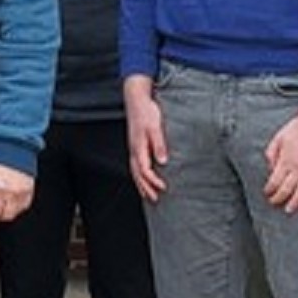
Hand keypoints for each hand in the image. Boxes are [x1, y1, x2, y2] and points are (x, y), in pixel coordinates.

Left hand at [0, 163, 34, 224]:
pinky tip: (11, 202)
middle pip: (5, 215)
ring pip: (16, 213)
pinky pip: (24, 206)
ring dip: (7, 213)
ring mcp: (23, 192)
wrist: (15, 147)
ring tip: (1, 207)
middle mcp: (12, 192)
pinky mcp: (30, 191)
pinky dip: (17, 208)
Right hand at [123, 77, 167, 200]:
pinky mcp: (135, 145)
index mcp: (139, 147)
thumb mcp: (155, 127)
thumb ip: (159, 145)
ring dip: (141, 184)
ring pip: (134, 171)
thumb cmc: (146, 112)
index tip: (163, 188)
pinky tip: (143, 177)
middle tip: (155, 199)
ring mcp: (133, 148)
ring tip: (148, 194)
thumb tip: (162, 161)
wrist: (136, 99)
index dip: (153, 181)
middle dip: (146, 188)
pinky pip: (135, 165)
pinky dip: (139, 176)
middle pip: (138, 175)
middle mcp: (134, 150)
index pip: (145, 170)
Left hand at [262, 107, 297, 211]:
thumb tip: (270, 168)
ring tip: (289, 209)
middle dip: (278, 198)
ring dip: (294, 202)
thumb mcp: (279, 137)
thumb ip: (272, 153)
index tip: (267, 193)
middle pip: (287, 189)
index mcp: (286, 160)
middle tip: (274, 203)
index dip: (269, 190)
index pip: (274, 181)